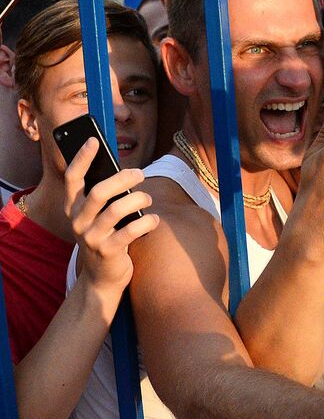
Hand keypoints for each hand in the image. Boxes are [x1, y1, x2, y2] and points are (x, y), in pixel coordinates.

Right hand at [65, 139, 159, 303]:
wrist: (102, 278)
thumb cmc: (106, 238)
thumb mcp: (100, 217)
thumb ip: (106, 198)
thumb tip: (127, 173)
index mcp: (74, 208)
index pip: (73, 178)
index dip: (82, 158)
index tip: (94, 140)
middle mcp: (78, 221)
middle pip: (99, 192)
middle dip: (122, 179)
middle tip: (140, 174)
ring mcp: (91, 237)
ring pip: (116, 210)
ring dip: (138, 200)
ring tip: (149, 200)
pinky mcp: (108, 251)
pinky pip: (130, 231)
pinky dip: (147, 223)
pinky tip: (155, 219)